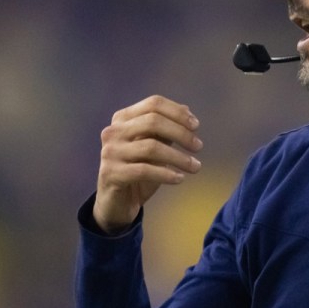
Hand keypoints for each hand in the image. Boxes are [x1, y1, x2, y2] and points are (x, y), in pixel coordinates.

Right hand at [93, 95, 202, 233]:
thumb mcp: (153, 147)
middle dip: (181, 133)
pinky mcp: (111, 174)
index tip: (196, 126)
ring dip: (179, 157)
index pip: (153, 104)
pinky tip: (180, 179)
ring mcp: (110, 152)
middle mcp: (113, 131)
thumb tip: (187, 110)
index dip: (177, 113)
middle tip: (198, 147)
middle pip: (153, 121)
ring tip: (196, 167)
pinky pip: (144, 170)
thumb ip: (165, 130)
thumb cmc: (138, 171)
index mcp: (122, 118)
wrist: (117, 203)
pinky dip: (166, 174)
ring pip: (151, 147)